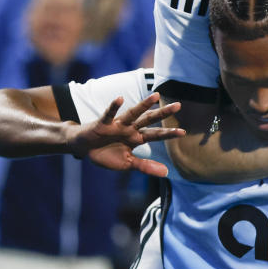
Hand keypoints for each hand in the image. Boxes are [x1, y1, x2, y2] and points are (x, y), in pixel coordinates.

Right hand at [70, 93, 184, 176]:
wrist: (84, 149)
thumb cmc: (106, 154)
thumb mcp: (127, 163)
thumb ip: (145, 166)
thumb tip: (166, 172)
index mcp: (136, 138)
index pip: (156, 135)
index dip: (168, 133)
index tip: (183, 132)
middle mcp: (130, 129)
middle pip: (149, 120)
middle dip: (163, 113)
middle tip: (178, 105)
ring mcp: (118, 125)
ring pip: (133, 113)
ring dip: (144, 105)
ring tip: (156, 96)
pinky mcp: (103, 124)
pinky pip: (109, 114)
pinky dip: (114, 107)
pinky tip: (120, 99)